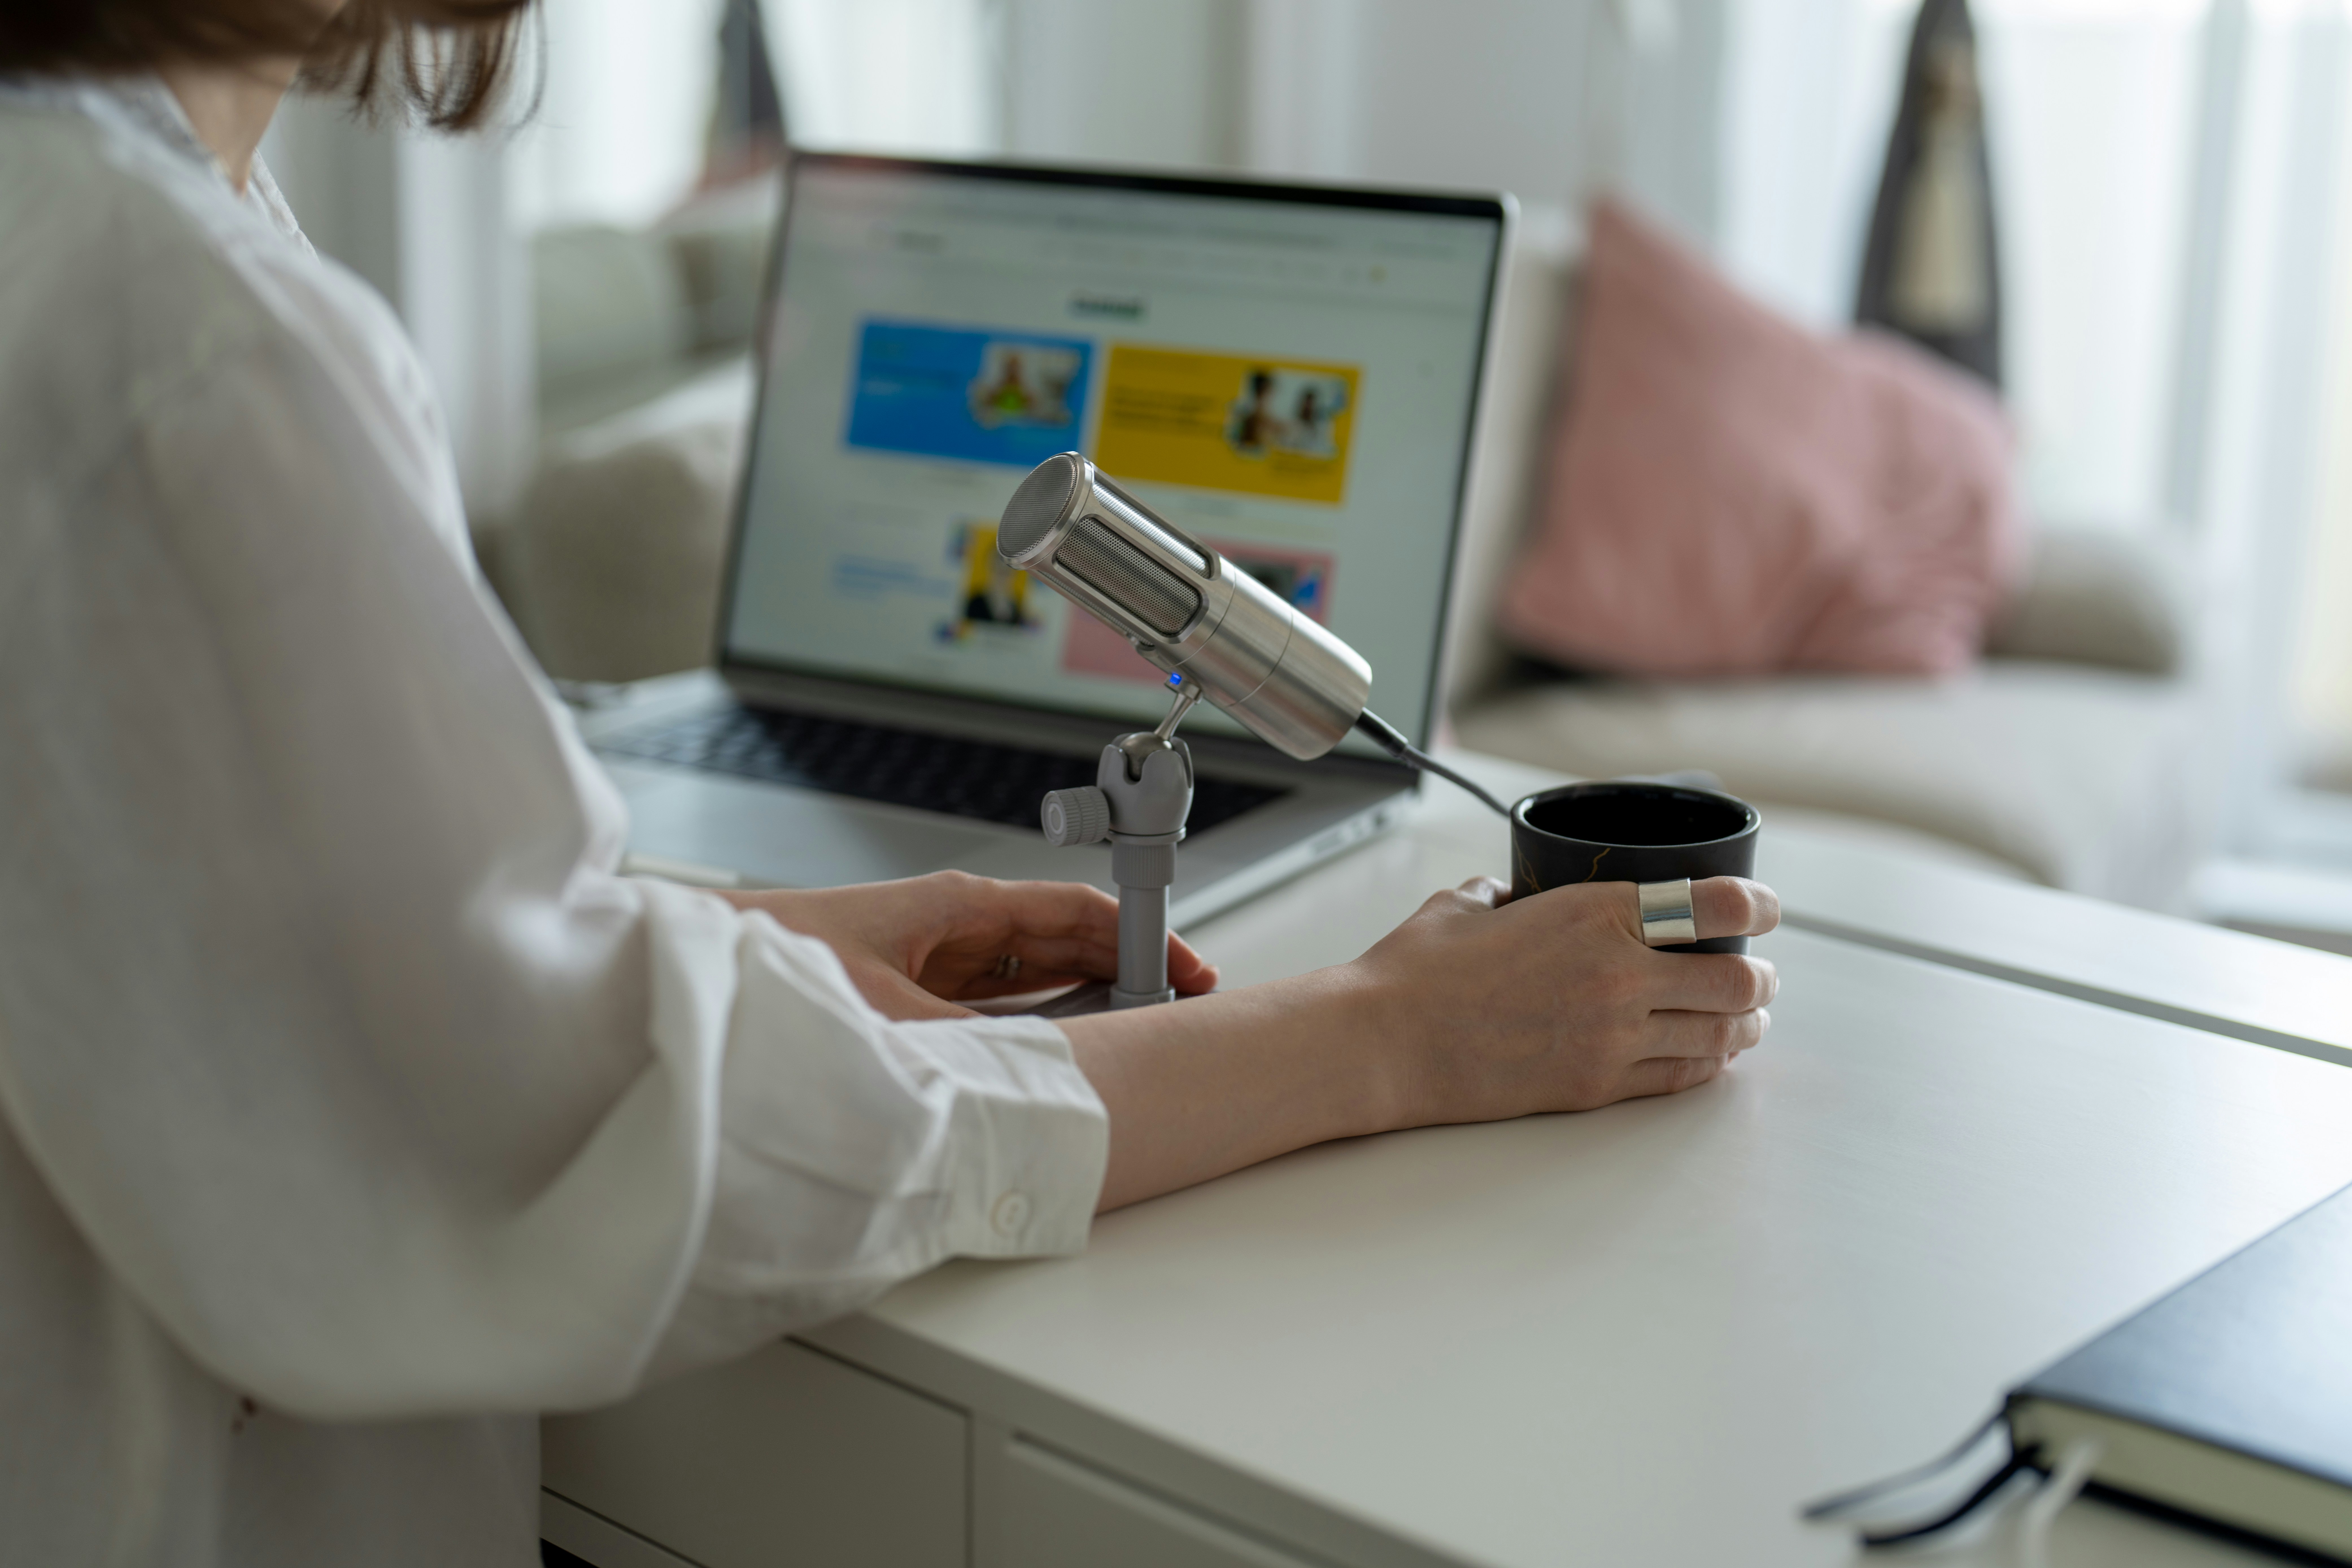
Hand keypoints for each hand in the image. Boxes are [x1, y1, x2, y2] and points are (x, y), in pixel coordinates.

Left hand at [721, 870, 1217, 1020]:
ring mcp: (939, 958)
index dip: (1140, 937)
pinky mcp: (920, 990)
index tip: (1186, 967)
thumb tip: (1030, 1076)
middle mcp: (956, 927)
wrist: (712, 963)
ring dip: (1089, 998)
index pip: (1077, 913)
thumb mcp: (887, 1011)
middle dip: (1128, 969)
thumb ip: (965, 1043)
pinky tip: (1065, 1046)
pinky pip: (1000, 1001)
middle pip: (1067, 941)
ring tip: (1140, 1030)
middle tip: (1181, 1008)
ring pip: (1038, 973)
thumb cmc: (782, 962)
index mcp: (960, 907)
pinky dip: (1040, 1020)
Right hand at [1348, 875, 1779, 1127]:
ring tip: (1748, 1018)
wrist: (1386, 1041)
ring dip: (1745, 1024)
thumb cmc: (1418, 971)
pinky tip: (1711, 1054)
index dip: (1758, 904)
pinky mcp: (1597, 1086)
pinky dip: (1708, 1063)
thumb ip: (1509, 892)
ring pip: (1720, 1033)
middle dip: (1761, 976)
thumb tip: (1518, 894)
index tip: (1766, 908)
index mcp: (1595, 913)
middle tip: (1761, 973)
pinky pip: (1681, 1077)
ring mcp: (1613, 1037)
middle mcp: (1618, 974)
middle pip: (1736, 979)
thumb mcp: (1470, 903)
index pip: (1716, 904)